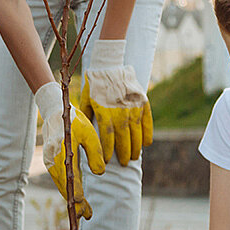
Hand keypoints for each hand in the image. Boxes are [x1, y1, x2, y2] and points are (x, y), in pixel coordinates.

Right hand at [36, 82, 105, 218]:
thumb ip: (95, 153)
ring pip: (62, 186)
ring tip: (85, 212)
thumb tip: (100, 173)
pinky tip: (77, 197)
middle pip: (65, 188)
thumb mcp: (88, 133)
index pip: (71, 181)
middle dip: (76, 204)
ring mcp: (49, 163)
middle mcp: (52, 162)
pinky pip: (59, 180)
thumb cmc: (74, 120)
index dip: (78, 197)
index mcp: (62, 155)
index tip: (85, 210)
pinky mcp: (50, 162)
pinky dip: (68, 190)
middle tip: (87, 216)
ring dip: (72, 199)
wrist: (54, 110)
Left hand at [79, 40, 152, 165]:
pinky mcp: (142, 101)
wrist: (110, 66)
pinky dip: (147, 132)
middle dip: (124, 152)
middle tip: (125, 163)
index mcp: (105, 112)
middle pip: (124, 137)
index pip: (108, 136)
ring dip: (136, 146)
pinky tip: (146, 143)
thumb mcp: (86, 101)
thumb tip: (82, 132)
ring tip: (135, 157)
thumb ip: (87, 117)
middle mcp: (120, 111)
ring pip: (136, 131)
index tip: (108, 161)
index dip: (109, 150)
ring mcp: (132, 107)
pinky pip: (147, 120)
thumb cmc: (94, 85)